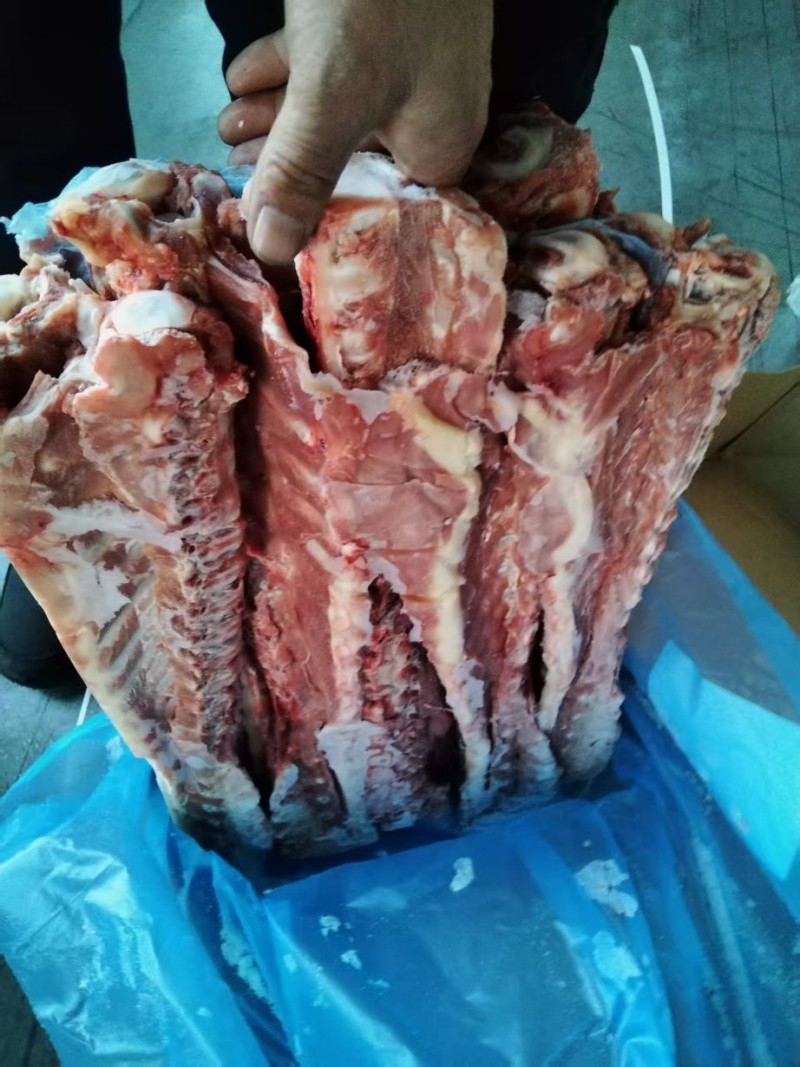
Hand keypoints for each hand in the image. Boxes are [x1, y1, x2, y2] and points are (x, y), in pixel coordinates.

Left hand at [218, 0, 492, 264]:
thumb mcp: (334, 90)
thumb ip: (302, 170)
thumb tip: (270, 251)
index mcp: (440, 143)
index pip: (381, 212)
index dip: (325, 225)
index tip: (273, 232)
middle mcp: (430, 112)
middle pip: (352, 163)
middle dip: (288, 168)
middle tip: (237, 174)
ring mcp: (406, 64)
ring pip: (336, 111)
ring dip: (278, 121)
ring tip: (228, 127)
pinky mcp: (379, 22)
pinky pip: (332, 63)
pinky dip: (287, 74)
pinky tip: (244, 78)